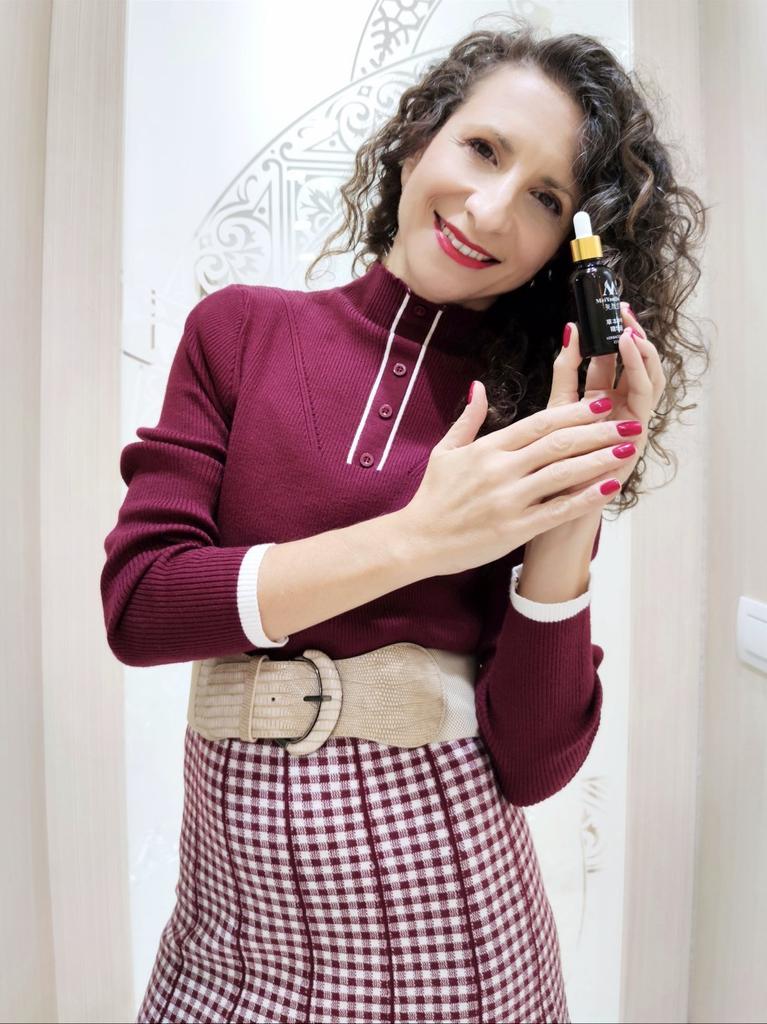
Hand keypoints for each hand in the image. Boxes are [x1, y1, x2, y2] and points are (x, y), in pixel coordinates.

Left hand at [546, 302, 666, 497]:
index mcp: (599, 403)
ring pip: (648, 377)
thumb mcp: (554, 409)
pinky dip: (640, 369)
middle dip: (632, 335)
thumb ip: (565, 372)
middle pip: (635, 366)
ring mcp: (631, 423)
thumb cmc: (550, 466)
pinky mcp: (637, 436)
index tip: (602, 307)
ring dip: (641, 349)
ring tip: (629, 327)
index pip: (612, 361)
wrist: (551, 512)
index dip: (608, 334)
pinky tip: (629, 348)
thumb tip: (569, 330)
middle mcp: (619, 412)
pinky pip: (646, 397)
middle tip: (622, 309)